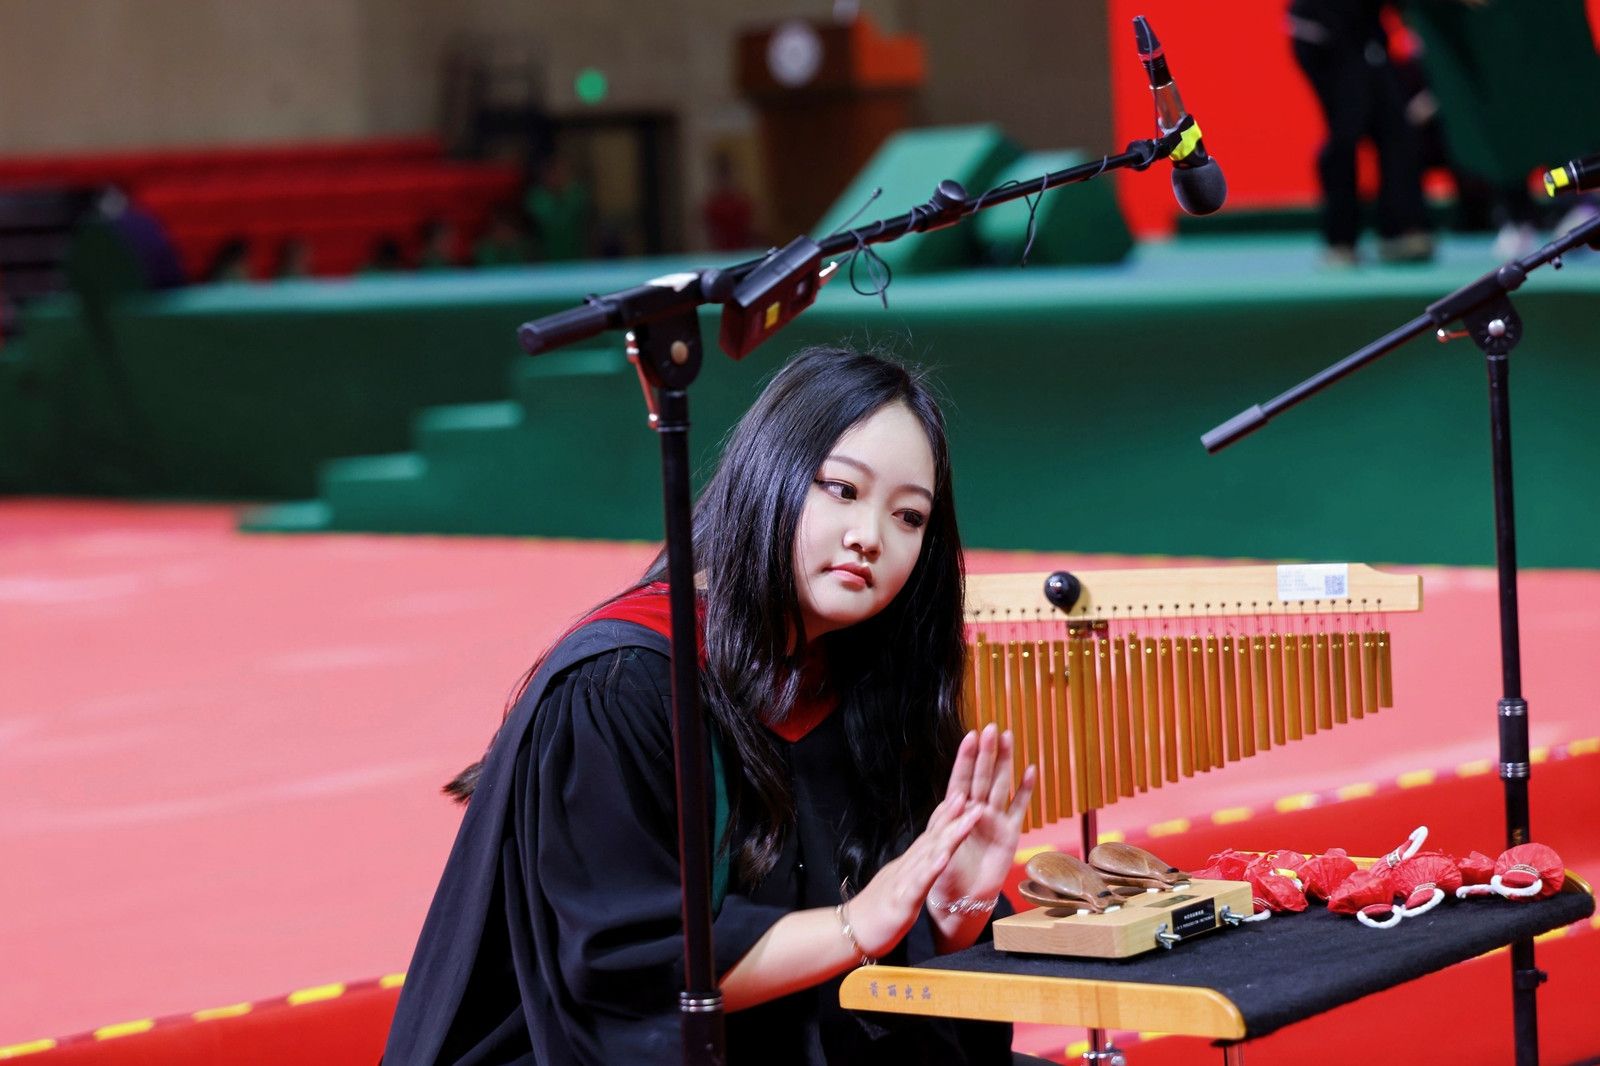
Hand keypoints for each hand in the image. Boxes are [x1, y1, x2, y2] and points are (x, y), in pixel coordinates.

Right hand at [844, 794, 982, 957]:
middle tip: (968, 795)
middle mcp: (905, 868)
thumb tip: (923, 859)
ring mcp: (903, 882)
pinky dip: (933, 868)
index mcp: (906, 866)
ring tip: (967, 819)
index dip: (944, 816)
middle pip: (932, 839)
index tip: (959, 797)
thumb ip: (910, 871)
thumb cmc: (874, 912)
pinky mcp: (901, 902)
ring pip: (930, 855)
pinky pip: (920, 883)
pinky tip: (945, 856)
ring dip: (950, 835)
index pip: (928, 837)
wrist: (848, 932)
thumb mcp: (896, 886)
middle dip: (952, 817)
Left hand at [928, 725, 1033, 922]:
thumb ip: (947, 824)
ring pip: (1000, 785)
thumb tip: (954, 800)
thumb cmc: (944, 874)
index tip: (970, 735)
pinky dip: (1024, 790)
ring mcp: (994, 820)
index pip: (960, 779)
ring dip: (1004, 763)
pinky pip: (1018, 808)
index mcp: (956, 812)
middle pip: (982, 776)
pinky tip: (1030, 770)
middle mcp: (976, 811)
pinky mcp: (1010, 834)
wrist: (961, 901)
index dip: (965, 758)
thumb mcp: (939, 847)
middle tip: (992, 727)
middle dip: (987, 752)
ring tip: (1008, 738)